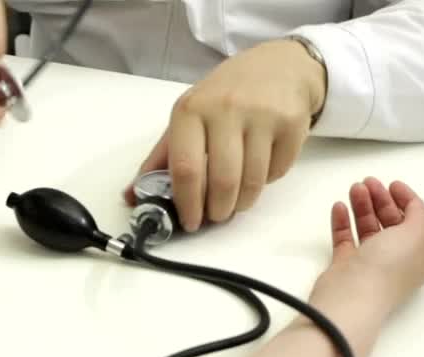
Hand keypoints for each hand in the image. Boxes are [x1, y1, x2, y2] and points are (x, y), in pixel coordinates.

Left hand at [126, 39, 325, 230]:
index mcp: (191, 109)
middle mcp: (226, 109)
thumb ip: (162, 156)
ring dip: (243, 203)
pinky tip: (260, 169)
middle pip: (222, 182)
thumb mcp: (189, 115)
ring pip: (252, 183)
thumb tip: (131, 196)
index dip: (188, 204)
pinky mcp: (291, 124)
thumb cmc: (225, 95)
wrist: (279, 66)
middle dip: (218, 211)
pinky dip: (267, 181)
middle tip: (217, 216)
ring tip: (237, 200)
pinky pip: (277, 173)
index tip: (190, 222)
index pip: (186, 168)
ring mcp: (261, 115)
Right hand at [309, 178, 423, 322]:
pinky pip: (346, 238)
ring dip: (363, 206)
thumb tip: (413, 206)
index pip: (422, 221)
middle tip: (369, 182)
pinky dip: (344, 221)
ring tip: (354, 189)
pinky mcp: (348, 265)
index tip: (394, 185)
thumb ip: (418, 214)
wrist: (352, 297)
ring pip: (369, 227)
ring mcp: (373, 263)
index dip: (410, 200)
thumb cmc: (388, 267)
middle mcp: (401, 259)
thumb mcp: (416, 233)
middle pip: (394, 221)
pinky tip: (340, 207)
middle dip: (383, 199)